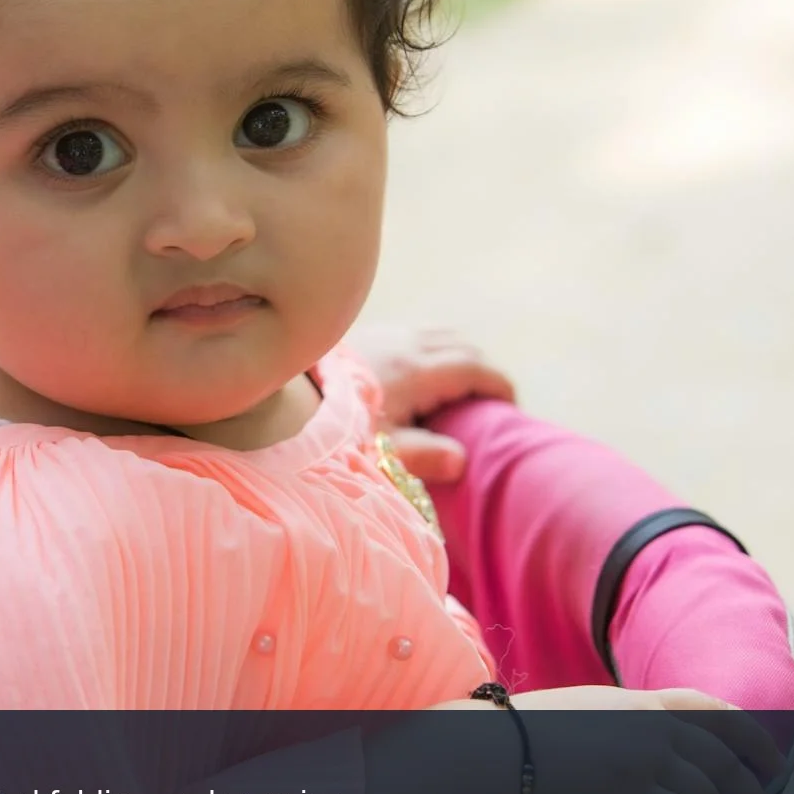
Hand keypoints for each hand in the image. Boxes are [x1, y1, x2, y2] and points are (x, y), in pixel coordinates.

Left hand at [343, 325, 515, 482]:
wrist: (283, 397)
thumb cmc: (336, 426)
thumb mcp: (381, 449)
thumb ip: (422, 455)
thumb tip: (460, 460)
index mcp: (417, 370)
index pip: (476, 367)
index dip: (500, 386)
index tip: (510, 411)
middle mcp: (406, 343)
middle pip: (464, 346)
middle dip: (485, 371)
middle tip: (491, 405)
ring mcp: (388, 333)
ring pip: (442, 335)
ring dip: (461, 357)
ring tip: (464, 391)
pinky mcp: (371, 333)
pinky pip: (418, 333)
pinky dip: (436, 349)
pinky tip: (425, 377)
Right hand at [513, 686, 783, 793]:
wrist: (496, 757)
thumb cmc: (526, 738)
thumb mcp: (587, 714)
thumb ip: (629, 723)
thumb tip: (665, 752)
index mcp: (641, 703)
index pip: (715, 712)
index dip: (754, 741)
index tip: (772, 769)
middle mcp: (653, 728)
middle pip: (728, 767)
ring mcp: (647, 761)